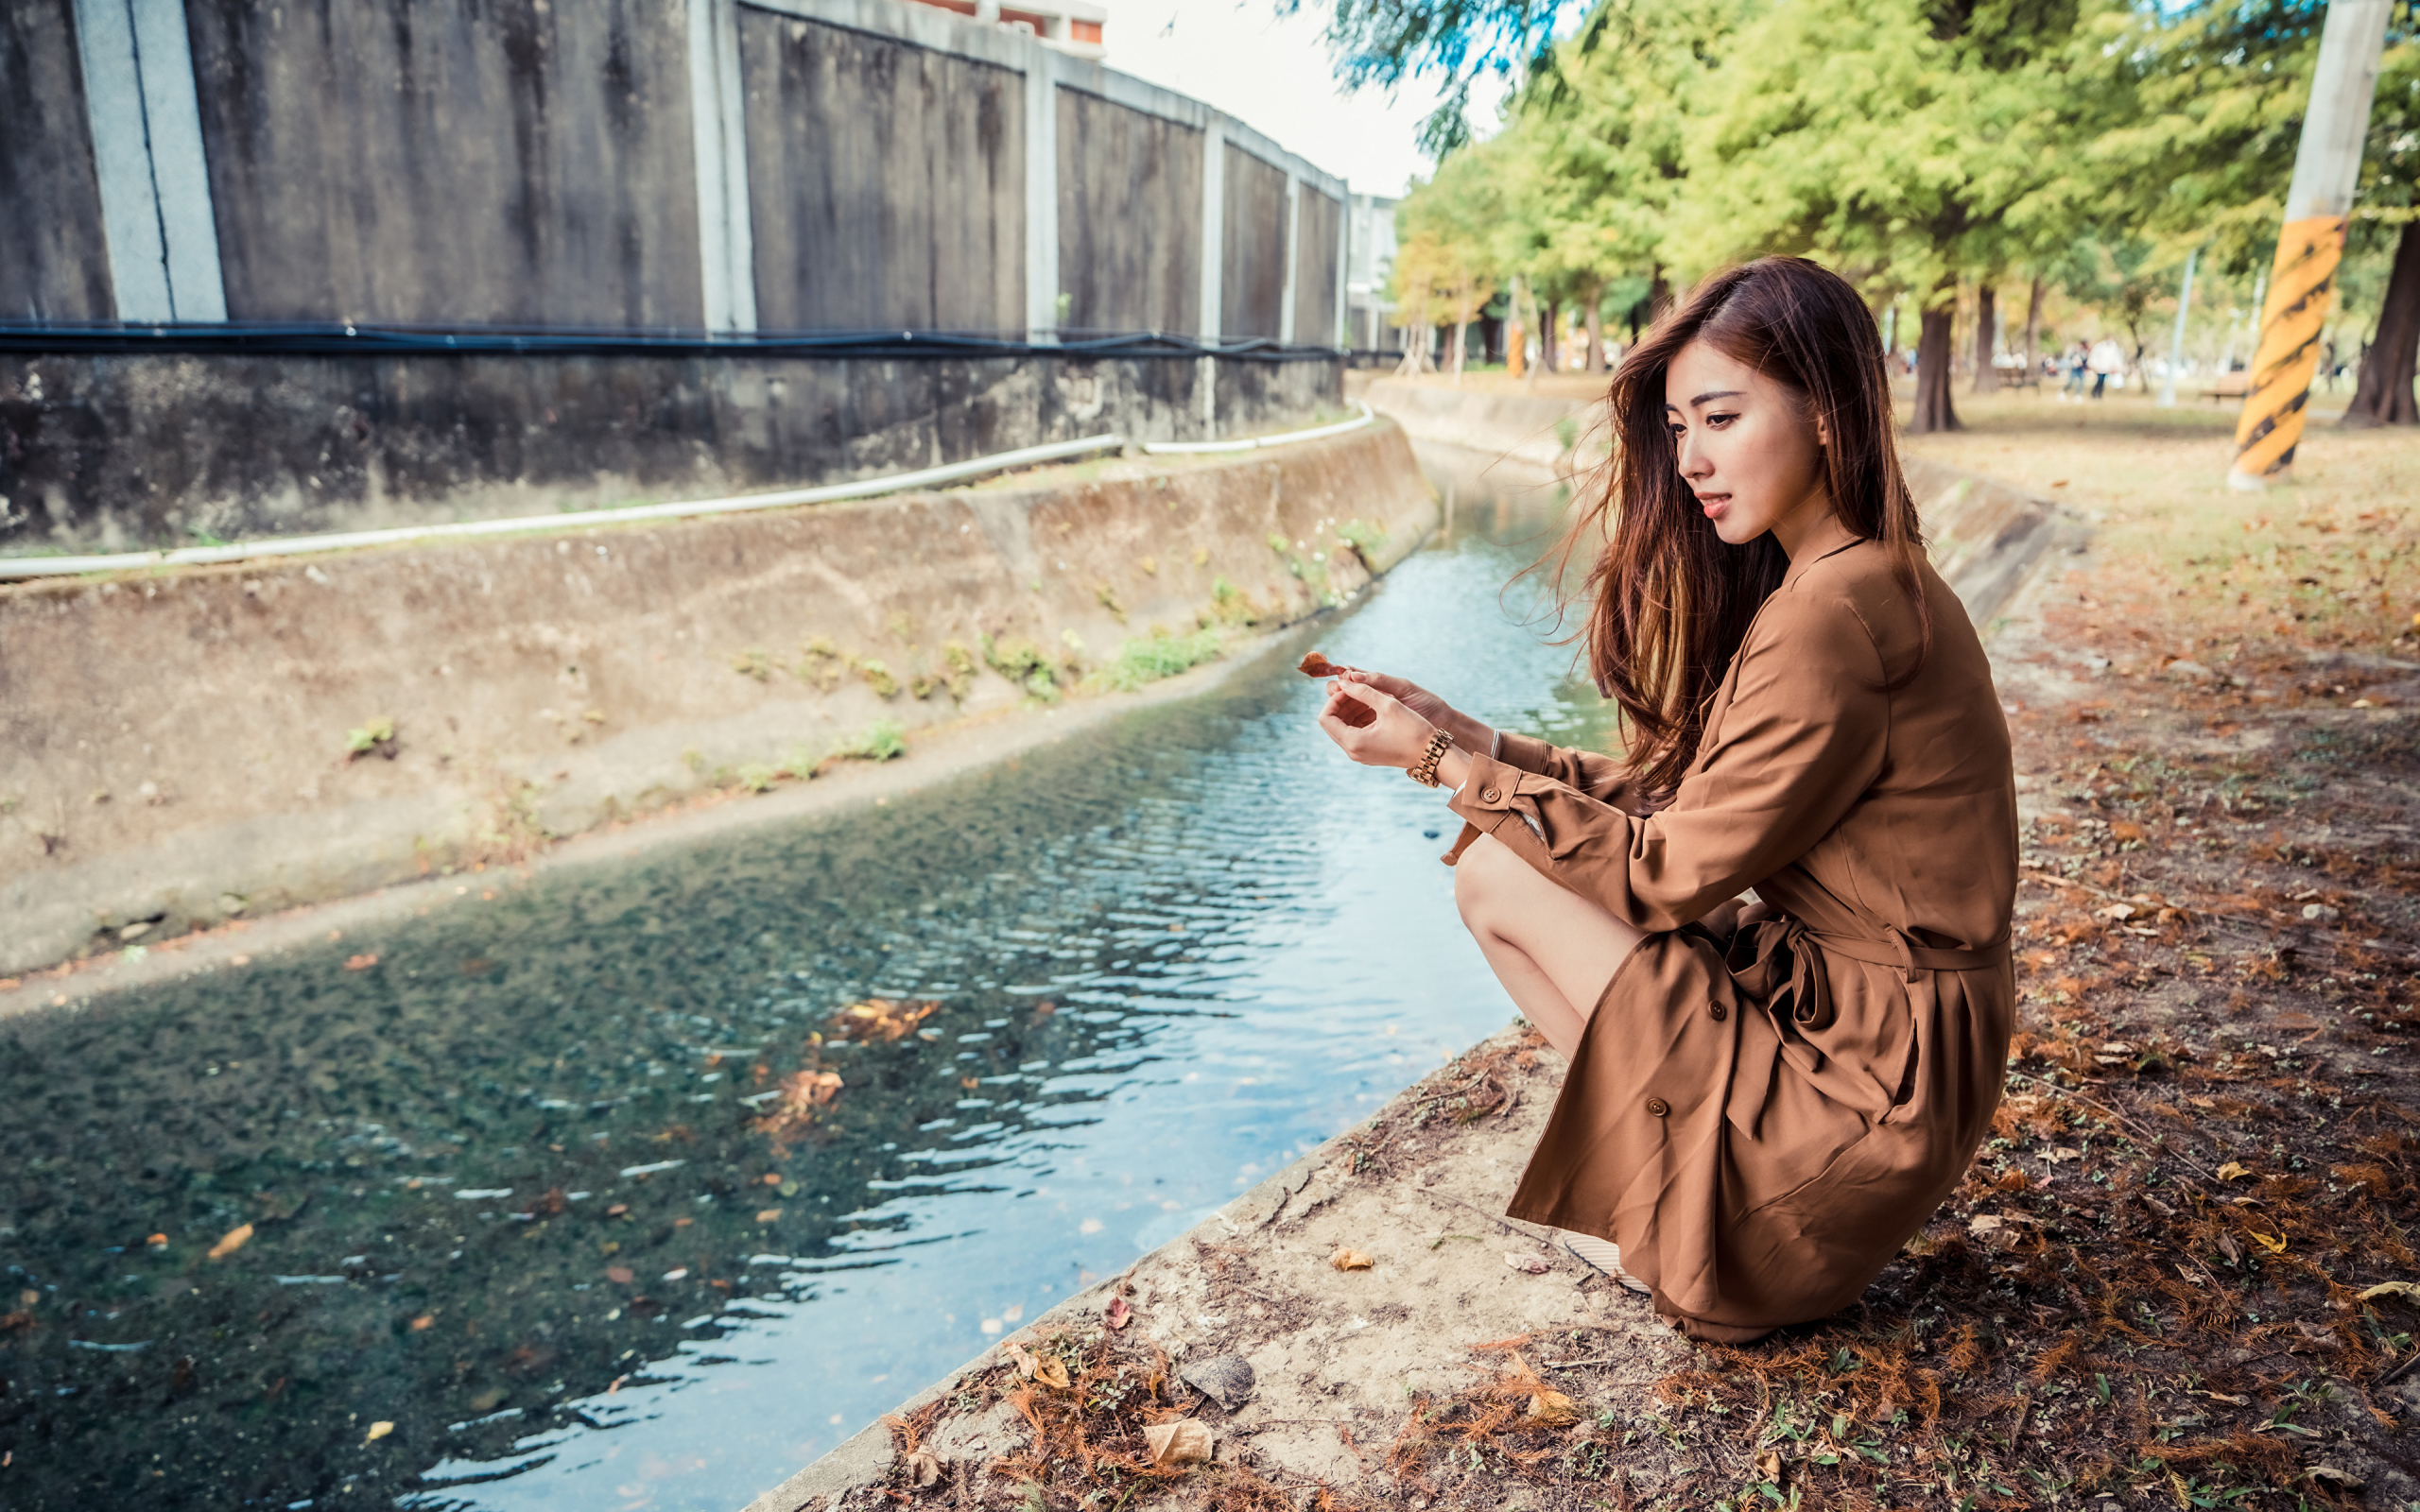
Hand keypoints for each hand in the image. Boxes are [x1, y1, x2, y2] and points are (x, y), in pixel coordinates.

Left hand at [1317, 678, 1443, 771]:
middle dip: (1341, 702)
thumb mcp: (1387, 704)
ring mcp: (1360, 754)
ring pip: (1343, 727)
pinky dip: (1358, 717)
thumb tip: (1343, 681)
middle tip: (1357, 688)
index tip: (1350, 687)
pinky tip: (1373, 705)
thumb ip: (1362, 690)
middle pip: (1332, 723)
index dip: (1334, 699)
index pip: (1325, 718)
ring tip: (1367, 695)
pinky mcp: (1368, 753)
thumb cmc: (1413, 729)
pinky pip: (1354, 732)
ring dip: (1350, 709)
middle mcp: (1353, 752)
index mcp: (1353, 742)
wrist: (1432, 753)